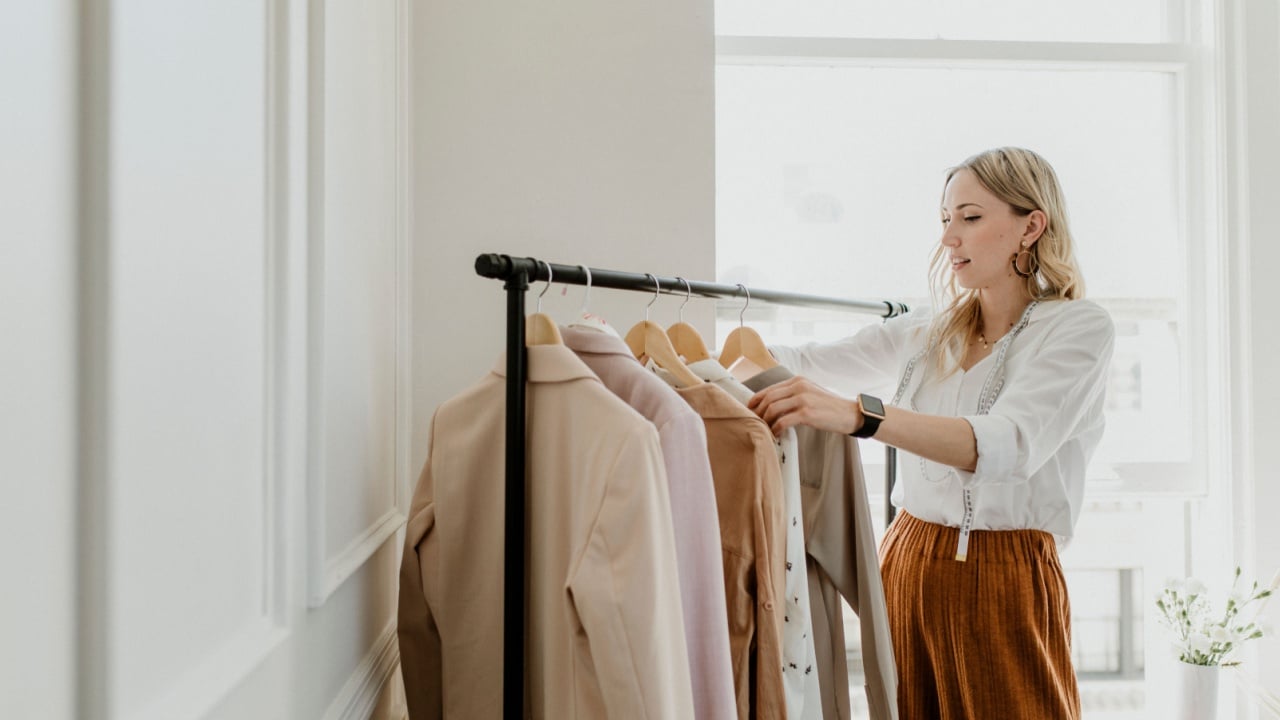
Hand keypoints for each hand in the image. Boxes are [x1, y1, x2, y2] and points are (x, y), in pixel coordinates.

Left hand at [746, 375, 860, 436]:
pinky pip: (783, 420)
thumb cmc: (830, 407)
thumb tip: (774, 406)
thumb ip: (793, 395)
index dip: (756, 399)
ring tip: (764, 430)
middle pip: (768, 398)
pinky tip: (776, 434)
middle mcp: (799, 386)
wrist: (850, 414)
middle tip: (753, 423)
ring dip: (765, 421)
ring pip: (773, 408)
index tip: (750, 409)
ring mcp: (803, 398)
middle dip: (758, 411)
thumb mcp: (810, 393)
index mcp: (798, 380)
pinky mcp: (807, 412)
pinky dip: (776, 428)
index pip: (770, 388)